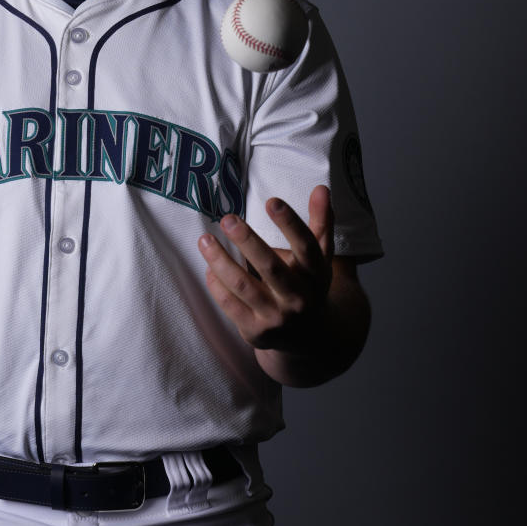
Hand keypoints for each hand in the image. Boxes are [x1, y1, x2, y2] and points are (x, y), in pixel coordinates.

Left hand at [199, 185, 333, 354]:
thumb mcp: (320, 258)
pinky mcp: (256, 332)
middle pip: (271, 267)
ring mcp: (277, 317)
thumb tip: (321, 188)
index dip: (291, 223)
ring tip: (205, 239)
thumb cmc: (309, 285)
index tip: (271, 201)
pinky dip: (216, 284)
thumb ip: (322, 222)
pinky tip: (209, 266)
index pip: (307, 247)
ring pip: (244, 287)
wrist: (308, 337)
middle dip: (248, 241)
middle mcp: (299, 299)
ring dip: (221, 262)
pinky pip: (230, 305)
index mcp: (317, 276)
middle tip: (228, 218)